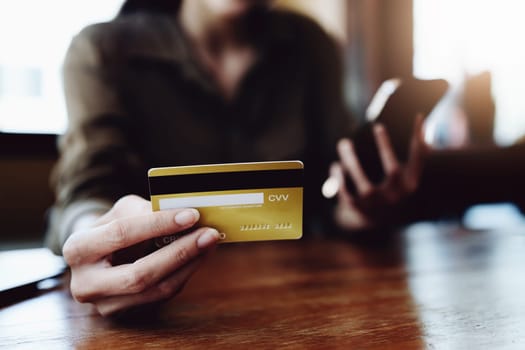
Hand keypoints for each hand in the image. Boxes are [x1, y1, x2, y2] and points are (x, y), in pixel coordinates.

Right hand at [62, 195, 219, 316]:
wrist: (98, 256)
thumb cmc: (113, 227)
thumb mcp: (122, 211)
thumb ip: (146, 211)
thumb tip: (182, 216)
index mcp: (77, 249)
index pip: (122, 234)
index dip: (159, 224)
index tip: (191, 215)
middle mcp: (86, 283)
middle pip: (139, 273)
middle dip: (180, 252)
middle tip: (208, 234)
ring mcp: (105, 304)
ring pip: (156, 289)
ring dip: (189, 264)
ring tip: (209, 243)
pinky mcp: (126, 312)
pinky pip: (162, 295)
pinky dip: (184, 273)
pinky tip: (199, 256)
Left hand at [327, 115, 426, 230]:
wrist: (374, 219)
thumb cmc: (392, 186)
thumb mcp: (407, 172)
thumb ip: (416, 150)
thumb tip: (421, 118)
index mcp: (410, 184)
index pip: (417, 159)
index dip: (418, 139)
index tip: (417, 116)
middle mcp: (396, 195)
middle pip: (393, 171)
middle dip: (386, 148)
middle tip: (378, 125)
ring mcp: (377, 204)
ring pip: (364, 186)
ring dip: (352, 162)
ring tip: (344, 142)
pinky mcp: (358, 209)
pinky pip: (347, 194)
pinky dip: (339, 180)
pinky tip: (336, 165)